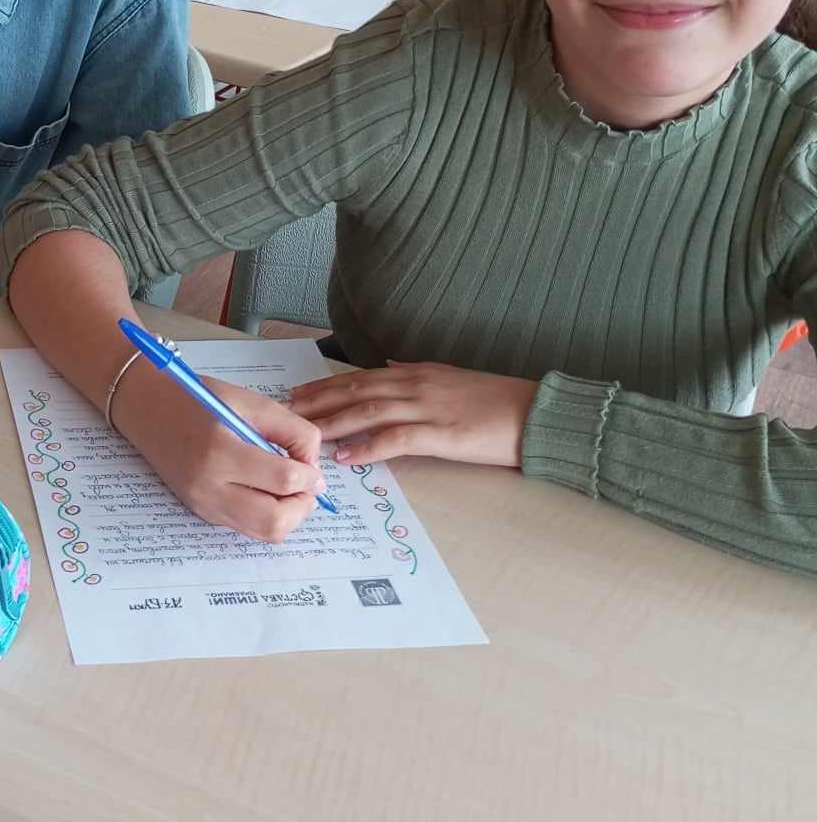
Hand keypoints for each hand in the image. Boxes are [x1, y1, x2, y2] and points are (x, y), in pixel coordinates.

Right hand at [116, 366, 325, 541]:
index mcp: (220, 451)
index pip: (284, 479)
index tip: (310, 462)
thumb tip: (313, 466)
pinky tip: (266, 490)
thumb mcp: (250, 402)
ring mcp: (204, 505)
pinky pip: (247, 527)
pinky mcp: (202, 513)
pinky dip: (267, 516)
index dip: (310, 474)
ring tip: (290, 490)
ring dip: (289, 516)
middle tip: (306, 483)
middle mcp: (209, 487)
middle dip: (303, 504)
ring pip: (264, 533)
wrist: (146, 409)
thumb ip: (291, 430)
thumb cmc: (198, 399)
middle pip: (276, 521)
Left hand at [290, 361, 536, 469]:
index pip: (361, 376)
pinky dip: (367, 446)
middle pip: (355, 390)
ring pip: (368, 411)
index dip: (326, 386)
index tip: (299, 394)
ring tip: (305, 435)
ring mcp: (426, 407)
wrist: (533, 413)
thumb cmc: (495, 400)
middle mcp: (415, 384)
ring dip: (333, 423)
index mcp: (417, 372)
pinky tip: (346, 456)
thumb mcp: (450, 377)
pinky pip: (395, 439)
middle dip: (318, 401)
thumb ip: (417, 373)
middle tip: (287, 412)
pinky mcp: (440, 434)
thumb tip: (390, 365)